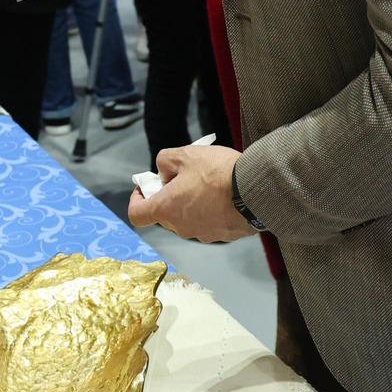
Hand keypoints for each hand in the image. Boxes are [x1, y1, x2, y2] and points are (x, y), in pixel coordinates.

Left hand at [127, 143, 252, 242]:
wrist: (255, 190)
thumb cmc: (217, 172)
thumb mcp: (185, 154)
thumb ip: (164, 161)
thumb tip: (163, 173)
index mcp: (167, 209)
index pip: (136, 215)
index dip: (137, 200)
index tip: (148, 187)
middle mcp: (181, 228)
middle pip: (165, 215)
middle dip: (169, 197)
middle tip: (184, 178)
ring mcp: (203, 235)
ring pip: (188, 219)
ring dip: (191, 205)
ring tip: (209, 185)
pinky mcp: (223, 236)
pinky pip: (210, 223)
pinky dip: (211, 212)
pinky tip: (224, 196)